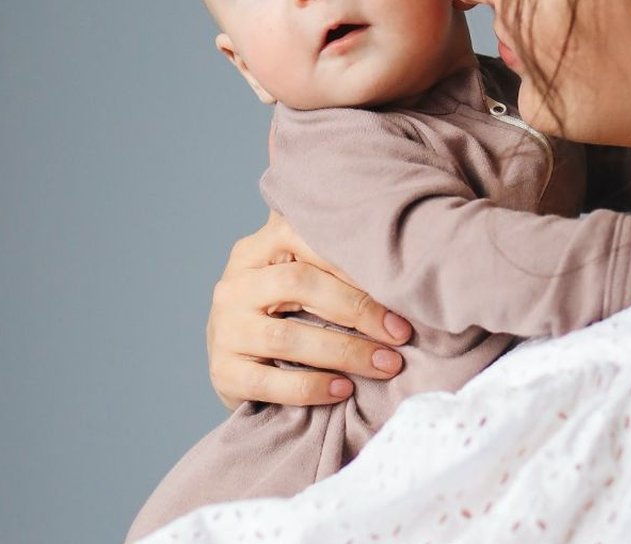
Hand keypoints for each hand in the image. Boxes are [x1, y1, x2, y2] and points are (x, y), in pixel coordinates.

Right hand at [207, 211, 413, 409]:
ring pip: (286, 337)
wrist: (236, 365)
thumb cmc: (286, 314)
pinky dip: (311, 387)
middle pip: (298, 283)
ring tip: (385, 364)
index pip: (304, 239)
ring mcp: (225, 329)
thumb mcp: (300, 278)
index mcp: (257, 250)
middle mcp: (235, 285)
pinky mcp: (222, 372)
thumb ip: (332, 259)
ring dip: (345, 352)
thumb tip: (408, 258)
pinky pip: (269, 382)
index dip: (353, 263)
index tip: (399, 288)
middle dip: (357, 309)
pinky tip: (344, 390)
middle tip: (400, 333)